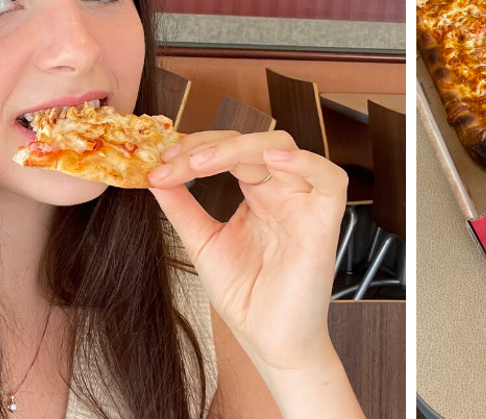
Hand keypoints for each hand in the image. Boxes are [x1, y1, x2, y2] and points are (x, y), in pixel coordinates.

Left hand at [146, 131, 347, 371]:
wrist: (269, 342)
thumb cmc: (247, 297)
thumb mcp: (203, 244)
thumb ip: (182, 208)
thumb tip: (155, 177)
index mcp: (258, 195)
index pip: (230, 151)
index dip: (196, 149)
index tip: (159, 164)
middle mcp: (282, 193)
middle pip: (253, 143)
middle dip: (209, 145)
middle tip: (174, 162)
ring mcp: (304, 205)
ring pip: (284, 149)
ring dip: (241, 147)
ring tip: (201, 163)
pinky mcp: (324, 224)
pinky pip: (330, 180)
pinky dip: (306, 162)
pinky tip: (271, 160)